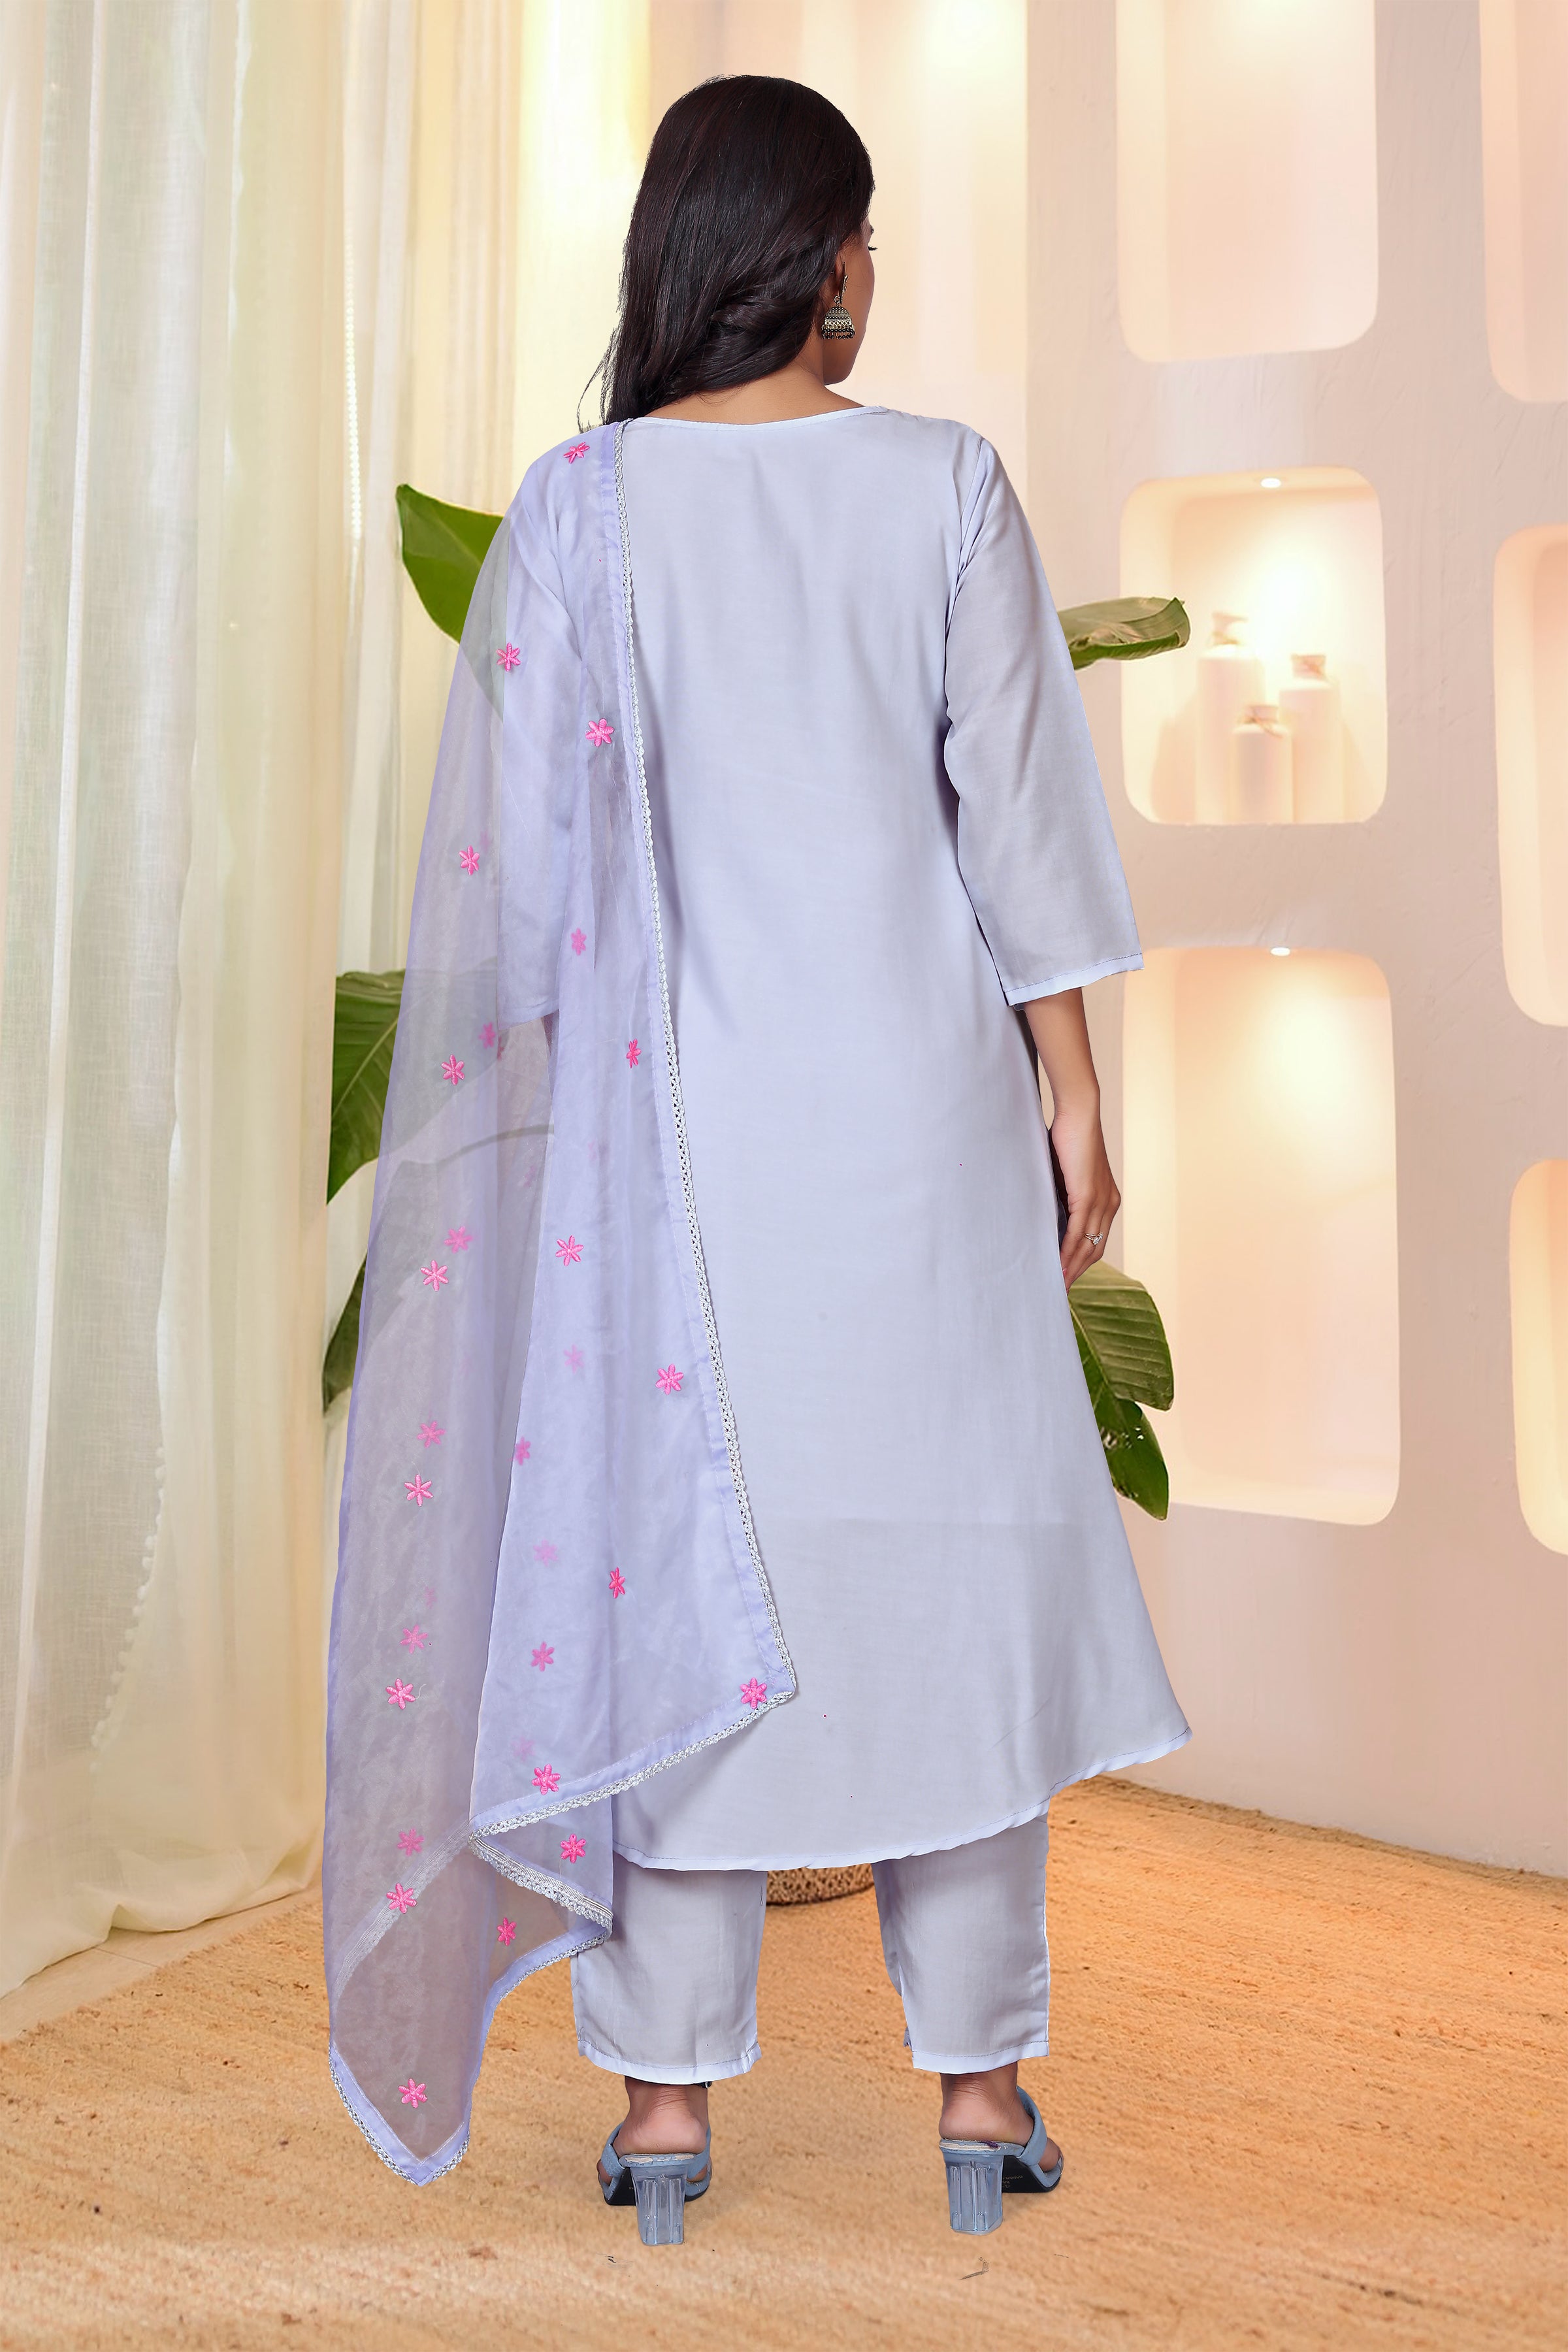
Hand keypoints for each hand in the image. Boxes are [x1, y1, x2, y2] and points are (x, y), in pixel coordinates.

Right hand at [1050, 1094, 1119, 1287]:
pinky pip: (1077, 1231)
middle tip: (1060, 1292)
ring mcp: (1101, 1200)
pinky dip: (1067, 1251)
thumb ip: (1061, 1196)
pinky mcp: (1088, 1195)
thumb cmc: (1068, 1139)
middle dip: (1078, 1273)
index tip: (1067, 1278)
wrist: (1078, 1114)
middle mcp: (1109, 1204)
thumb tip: (1046, 1212)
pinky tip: (1058, 1265)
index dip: (1083, 1263)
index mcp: (1107, 1200)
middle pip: (1095, 1250)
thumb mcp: (1064, 1175)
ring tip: (1057, 1286)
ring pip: (1087, 1245)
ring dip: (1072, 1268)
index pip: (1096, 1242)